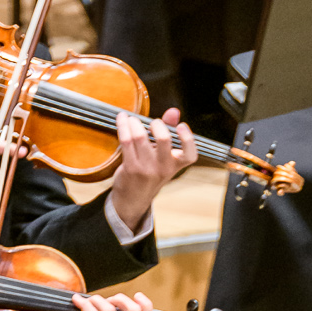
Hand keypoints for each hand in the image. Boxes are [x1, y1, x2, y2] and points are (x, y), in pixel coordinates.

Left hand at [108, 106, 197, 229]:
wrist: (133, 198)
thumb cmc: (150, 172)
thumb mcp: (163, 156)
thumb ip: (170, 131)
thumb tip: (174, 111)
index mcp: (175, 165)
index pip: (190, 155)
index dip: (188, 138)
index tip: (181, 125)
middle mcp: (163, 168)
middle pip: (164, 139)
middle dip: (156, 123)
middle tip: (151, 122)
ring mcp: (146, 169)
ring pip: (140, 137)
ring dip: (134, 122)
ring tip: (132, 119)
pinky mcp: (130, 167)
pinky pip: (126, 141)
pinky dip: (123, 126)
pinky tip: (122, 119)